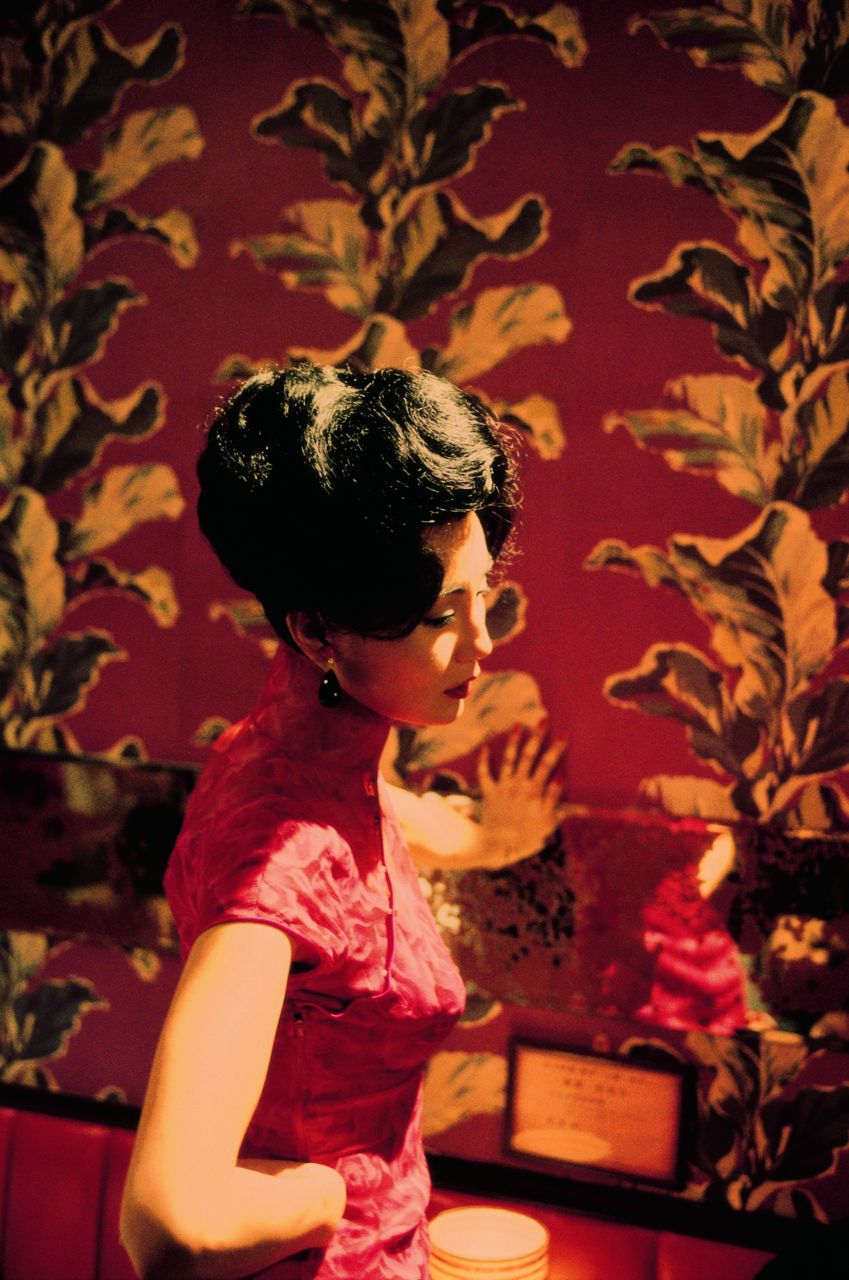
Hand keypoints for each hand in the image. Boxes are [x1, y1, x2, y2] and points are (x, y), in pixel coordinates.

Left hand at [475, 721, 566, 868]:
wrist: (497, 847)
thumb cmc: (527, 838)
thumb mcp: (548, 822)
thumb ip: (558, 802)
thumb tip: (566, 781)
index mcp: (535, 791)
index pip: (548, 765)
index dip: (556, 748)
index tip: (564, 732)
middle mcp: (519, 785)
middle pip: (530, 757)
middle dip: (537, 737)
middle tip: (543, 719)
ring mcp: (503, 787)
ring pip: (508, 759)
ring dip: (513, 742)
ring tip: (518, 725)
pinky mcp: (489, 793)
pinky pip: (485, 774)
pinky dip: (483, 761)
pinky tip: (484, 747)